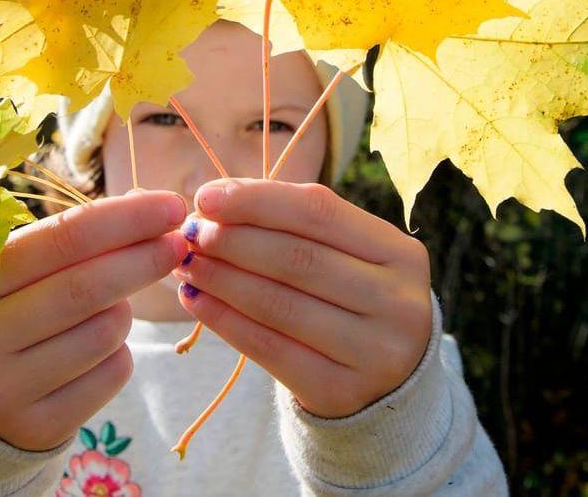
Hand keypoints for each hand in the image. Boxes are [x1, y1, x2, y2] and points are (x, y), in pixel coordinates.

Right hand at [0, 190, 188, 449]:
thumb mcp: (9, 274)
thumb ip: (68, 240)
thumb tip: (149, 208)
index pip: (61, 238)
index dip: (124, 219)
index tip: (170, 206)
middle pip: (87, 287)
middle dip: (144, 259)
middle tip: (179, 243)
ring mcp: (3, 388)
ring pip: (105, 333)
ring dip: (124, 311)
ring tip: (110, 307)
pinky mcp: (35, 428)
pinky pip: (110, 375)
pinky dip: (119, 353)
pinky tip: (98, 350)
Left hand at [174, 177, 433, 418]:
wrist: (387, 385)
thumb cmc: (352, 301)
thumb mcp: (347, 257)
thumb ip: (294, 223)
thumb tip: (216, 198)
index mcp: (401, 254)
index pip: (319, 211)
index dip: (257, 200)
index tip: (206, 197)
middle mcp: (397, 302)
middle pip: (297, 258)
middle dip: (233, 241)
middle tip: (191, 234)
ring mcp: (373, 352)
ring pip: (279, 304)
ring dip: (221, 279)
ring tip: (186, 264)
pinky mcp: (340, 391)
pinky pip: (268, 348)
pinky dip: (224, 321)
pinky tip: (195, 301)